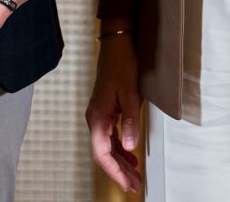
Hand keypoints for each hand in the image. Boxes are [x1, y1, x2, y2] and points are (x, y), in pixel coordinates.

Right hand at [85, 32, 143, 193]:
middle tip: (134, 186)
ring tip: (134, 176)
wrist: (117, 45)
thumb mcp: (131, 94)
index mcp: (98, 117)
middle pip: (104, 154)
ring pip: (107, 147)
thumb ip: (131, 122)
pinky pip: (110, 137)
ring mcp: (99, 116)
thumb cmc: (122, 65)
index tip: (126, 183)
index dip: (114, 172)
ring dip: (120, 162)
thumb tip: (131, 146)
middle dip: (119, 172)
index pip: (102, 153)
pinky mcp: (105, 112)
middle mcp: (95, 119)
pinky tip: (130, 155)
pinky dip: (120, 149)